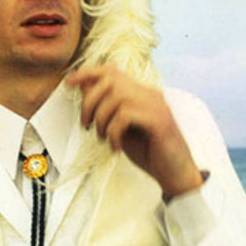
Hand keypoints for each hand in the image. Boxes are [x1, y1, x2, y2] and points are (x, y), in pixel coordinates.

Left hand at [66, 65, 203, 198]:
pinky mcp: (159, 121)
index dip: (87, 73)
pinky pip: (125, 115)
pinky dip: (113, 132)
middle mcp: (149, 94)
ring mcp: (156, 106)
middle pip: (110, 80)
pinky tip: (116, 147)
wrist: (176, 175)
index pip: (111, 70)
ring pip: (115, 96)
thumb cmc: (149, 153)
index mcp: (141, 93)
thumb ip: (106, 109)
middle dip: (89, 102)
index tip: (69, 83)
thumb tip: (83, 90)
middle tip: (86, 125)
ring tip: (103, 138)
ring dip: (101, 119)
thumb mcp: (121, 128)